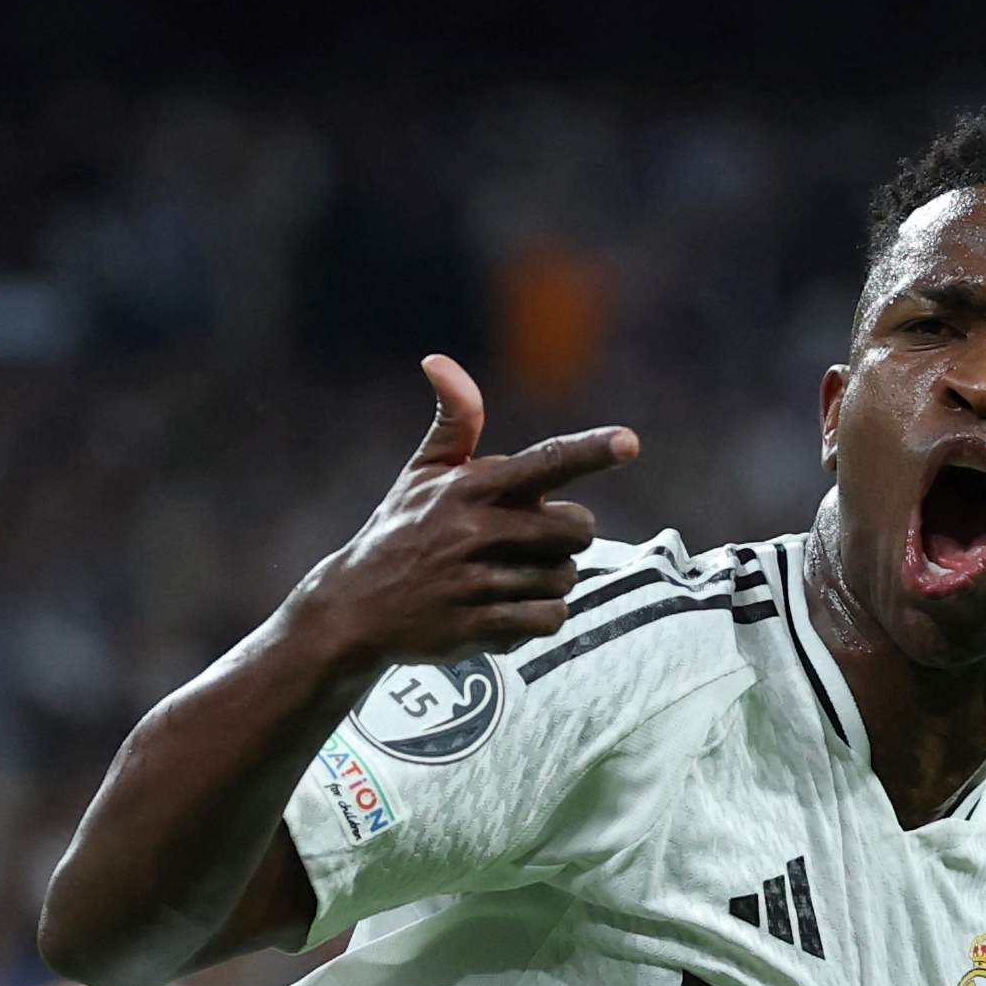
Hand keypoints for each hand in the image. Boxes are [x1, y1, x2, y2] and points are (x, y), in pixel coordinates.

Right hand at [281, 354, 637, 671]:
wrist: (354, 610)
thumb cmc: (400, 532)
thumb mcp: (421, 474)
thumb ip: (453, 422)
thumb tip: (438, 359)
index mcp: (471, 487)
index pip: (544, 462)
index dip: (591, 451)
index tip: (630, 442)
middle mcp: (476, 531)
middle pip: (575, 528)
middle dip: (568, 536)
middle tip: (536, 541)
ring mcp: (477, 582)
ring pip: (564, 577)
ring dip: (551, 579)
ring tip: (512, 578)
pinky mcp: (478, 626)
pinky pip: (549, 619)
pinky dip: (542, 616)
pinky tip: (510, 610)